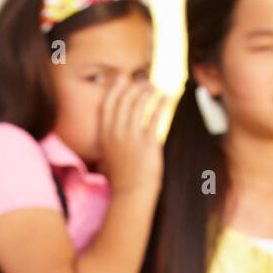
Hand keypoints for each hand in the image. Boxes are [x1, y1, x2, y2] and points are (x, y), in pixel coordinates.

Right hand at [98, 75, 166, 196]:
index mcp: (105, 135)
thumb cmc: (123, 174)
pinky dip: (162, 103)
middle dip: (135, 86)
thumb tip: (119, 115)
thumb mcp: (109, 152)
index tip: (124, 78)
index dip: (116, 87)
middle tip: (146, 84)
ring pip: (138, 104)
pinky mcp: (148, 144)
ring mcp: (131, 138)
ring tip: (156, 88)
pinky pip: (155, 116)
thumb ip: (110, 133)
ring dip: (148, 91)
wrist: (131, 193)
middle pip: (124, 99)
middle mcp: (116, 134)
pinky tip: (167, 96)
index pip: (108, 102)